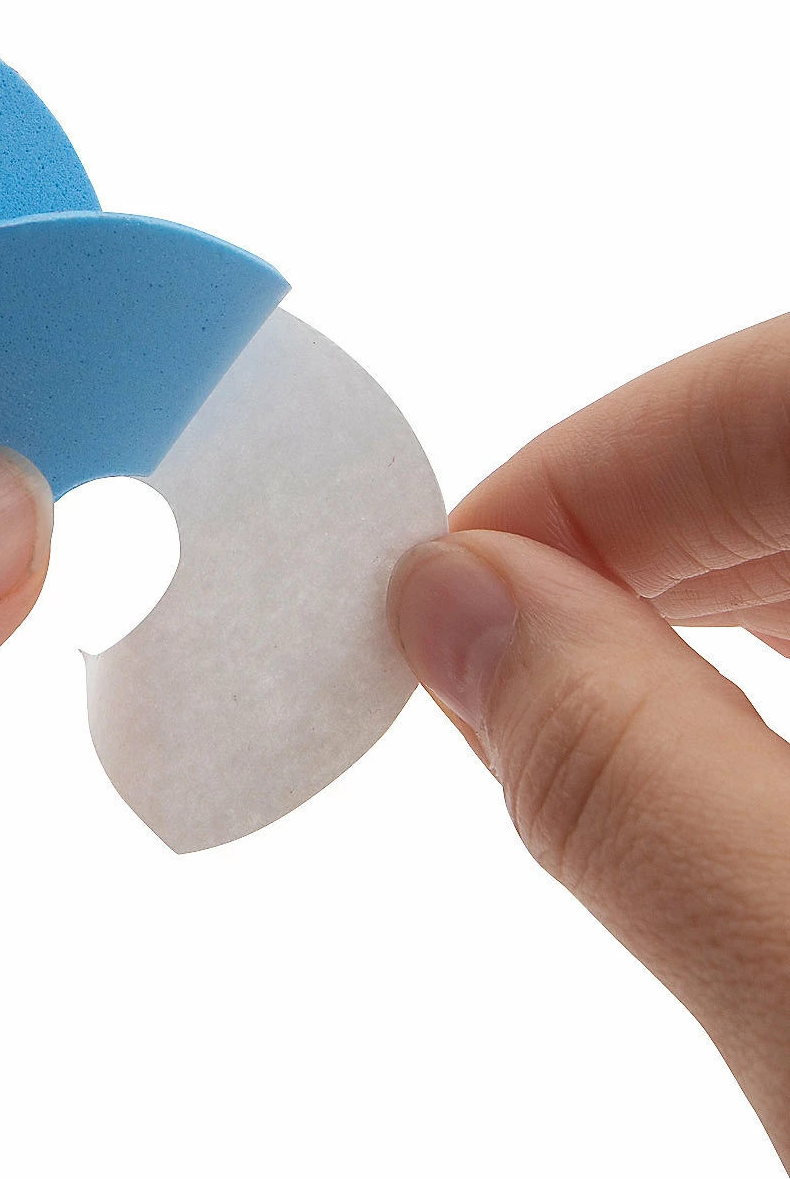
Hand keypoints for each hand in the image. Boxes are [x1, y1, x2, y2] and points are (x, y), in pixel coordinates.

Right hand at [389, 312, 789, 1164]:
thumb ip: (628, 779)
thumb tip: (445, 609)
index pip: (775, 399)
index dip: (570, 482)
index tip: (423, 590)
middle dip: (618, 542)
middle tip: (475, 657)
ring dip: (698, 587)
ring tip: (581, 688)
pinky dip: (775, 633)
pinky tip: (721, 712)